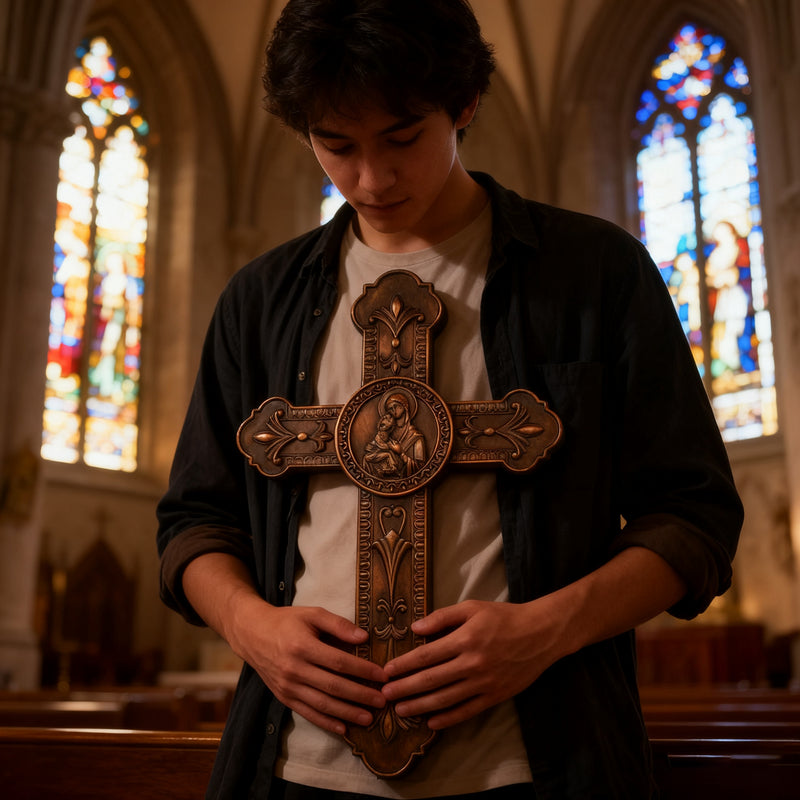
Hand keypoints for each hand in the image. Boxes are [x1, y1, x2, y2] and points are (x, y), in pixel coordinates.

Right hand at [229, 596, 387, 735]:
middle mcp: (294, 669)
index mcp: (303, 646)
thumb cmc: (287, 621)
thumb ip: (338, 624)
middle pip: (333, 687)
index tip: (383, 675)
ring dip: (348, 713)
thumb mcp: (312, 613)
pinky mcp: (284, 697)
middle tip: (383, 700)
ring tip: (369, 718)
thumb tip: (364, 638)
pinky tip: (344, 728)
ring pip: (322, 705)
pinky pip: (308, 713)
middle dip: (361, 695)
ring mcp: (288, 686)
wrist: (253, 634)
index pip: (339, 662)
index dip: (363, 670)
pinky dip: (326, 723)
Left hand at [381, 599, 566, 729]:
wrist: (541, 633)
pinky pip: (467, 711)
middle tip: (384, 695)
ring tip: (401, 710)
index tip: (386, 672)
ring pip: (446, 699)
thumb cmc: (504, 616)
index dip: (404, 665)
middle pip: (431, 680)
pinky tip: (432, 722)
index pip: (426, 656)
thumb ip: (443, 616)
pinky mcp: (496, 696)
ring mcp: (484, 683)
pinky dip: (448, 719)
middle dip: (405, 689)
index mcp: (465, 639)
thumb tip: (415, 627)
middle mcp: (472, 664)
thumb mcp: (472, 607)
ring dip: (420, 706)